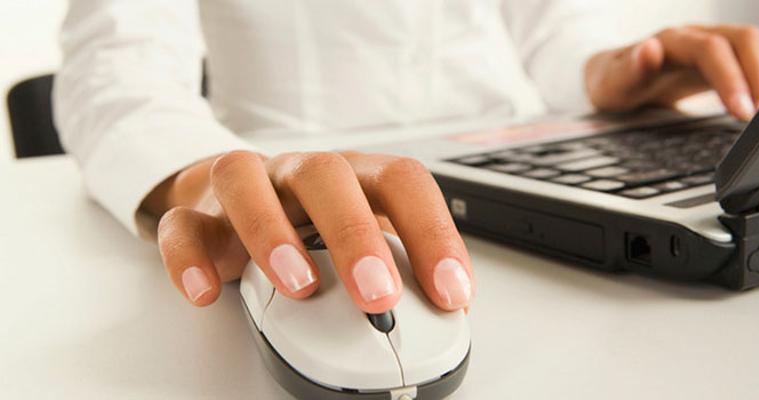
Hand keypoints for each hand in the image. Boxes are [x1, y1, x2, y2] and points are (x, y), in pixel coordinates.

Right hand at [143, 151, 473, 312]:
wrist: (236, 196)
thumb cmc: (310, 221)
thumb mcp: (360, 239)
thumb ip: (399, 266)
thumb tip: (450, 312)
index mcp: (352, 175)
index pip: (400, 181)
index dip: (432, 231)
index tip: (451, 293)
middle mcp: (298, 173)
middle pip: (326, 175)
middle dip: (355, 235)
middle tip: (378, 297)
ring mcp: (244, 188)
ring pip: (245, 181)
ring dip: (272, 234)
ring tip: (299, 287)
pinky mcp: (196, 213)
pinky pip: (181, 225)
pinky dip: (189, 258)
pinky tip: (208, 293)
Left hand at [586, 24, 758, 119]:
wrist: (617, 77)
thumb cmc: (616, 82)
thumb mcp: (612, 84)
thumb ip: (630, 70)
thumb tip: (648, 49)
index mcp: (671, 40)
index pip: (711, 50)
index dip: (731, 79)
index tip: (743, 112)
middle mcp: (699, 34)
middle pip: (746, 40)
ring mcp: (717, 41)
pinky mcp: (729, 55)